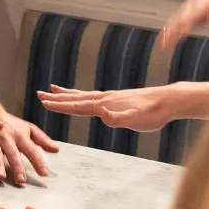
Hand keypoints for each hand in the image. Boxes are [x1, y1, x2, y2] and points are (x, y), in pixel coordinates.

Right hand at [0, 112, 58, 184]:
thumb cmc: (11, 124)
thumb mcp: (28, 128)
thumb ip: (42, 140)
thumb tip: (56, 150)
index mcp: (20, 135)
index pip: (31, 150)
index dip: (38, 161)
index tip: (44, 174)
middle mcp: (6, 138)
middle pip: (13, 153)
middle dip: (17, 166)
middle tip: (21, 180)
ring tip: (0, 177)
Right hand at [37, 80, 208, 130]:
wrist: (169, 101)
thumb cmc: (154, 113)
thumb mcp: (138, 119)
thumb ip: (120, 117)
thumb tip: (103, 114)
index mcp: (106, 104)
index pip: (79, 105)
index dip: (61, 105)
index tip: (44, 103)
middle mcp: (105, 98)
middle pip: (76, 98)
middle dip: (57, 98)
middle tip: (39, 94)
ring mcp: (111, 97)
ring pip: (83, 95)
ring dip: (67, 94)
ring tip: (53, 89)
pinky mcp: (117, 99)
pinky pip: (93, 96)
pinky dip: (82, 95)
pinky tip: (82, 97)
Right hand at [163, 0, 208, 45]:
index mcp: (203, 3)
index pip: (191, 16)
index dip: (183, 26)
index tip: (177, 36)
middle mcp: (195, 4)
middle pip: (180, 18)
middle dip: (171, 30)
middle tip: (164, 43)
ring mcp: (192, 5)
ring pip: (177, 17)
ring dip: (169, 29)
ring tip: (163, 41)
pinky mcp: (192, 8)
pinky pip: (179, 17)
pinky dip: (172, 25)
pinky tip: (167, 33)